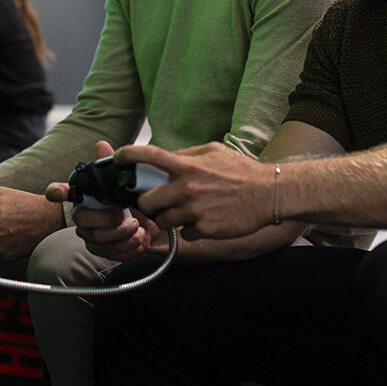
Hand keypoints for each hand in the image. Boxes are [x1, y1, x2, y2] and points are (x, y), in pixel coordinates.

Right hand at [44, 140, 167, 261]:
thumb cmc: (130, 198)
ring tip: (139, 229)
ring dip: (121, 237)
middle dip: (106, 220)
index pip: (59, 192)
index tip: (59, 192)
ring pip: (96, 241)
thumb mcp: (125, 181)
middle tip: (129, 218)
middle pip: (82, 221)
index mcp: (83, 195)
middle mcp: (82, 215)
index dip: (57, 192)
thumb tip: (101, 145)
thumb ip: (111, 166)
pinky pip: (108, 254)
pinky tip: (140, 240)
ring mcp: (90, 234)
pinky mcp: (102, 250)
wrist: (148, 221)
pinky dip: (127, 249)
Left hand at [122, 142, 274, 240]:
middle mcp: (187, 188)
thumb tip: (168, 156)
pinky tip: (202, 221)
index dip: (128, 155)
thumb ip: (188, 155)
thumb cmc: (242, 171)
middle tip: (156, 203)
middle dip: (148, 204)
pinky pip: (184, 233)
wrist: (269, 194)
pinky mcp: (205, 228)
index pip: (150, 155)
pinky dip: (189, 229)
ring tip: (183, 212)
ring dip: (168, 218)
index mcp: (188, 165)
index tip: (117, 157)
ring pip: (163, 221)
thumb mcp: (213, 152)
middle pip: (146, 201)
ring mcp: (195, 210)